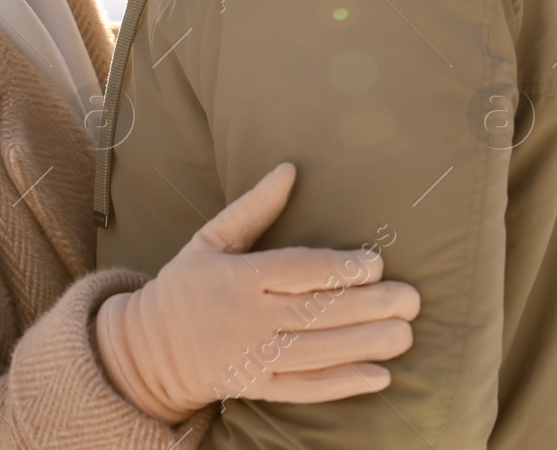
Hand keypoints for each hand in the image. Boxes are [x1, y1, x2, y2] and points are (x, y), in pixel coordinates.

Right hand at [95, 163, 418, 422]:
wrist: (146, 351)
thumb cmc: (187, 286)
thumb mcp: (210, 239)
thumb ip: (253, 208)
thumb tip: (290, 168)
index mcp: (237, 277)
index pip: (296, 271)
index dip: (338, 268)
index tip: (376, 263)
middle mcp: (245, 319)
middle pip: (315, 313)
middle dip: (368, 307)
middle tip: (411, 299)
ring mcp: (251, 357)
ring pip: (316, 352)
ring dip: (365, 345)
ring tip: (405, 334)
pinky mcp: (256, 388)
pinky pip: (304, 389)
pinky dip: (342, 385)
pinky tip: (379, 376)